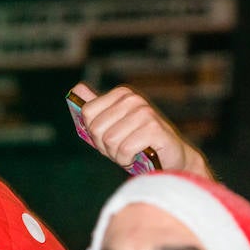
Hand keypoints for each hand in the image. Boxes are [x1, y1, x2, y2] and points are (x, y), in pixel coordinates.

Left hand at [69, 82, 211, 178]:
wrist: (173, 160)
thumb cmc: (139, 145)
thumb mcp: (114, 127)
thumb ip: (96, 109)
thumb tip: (77, 89)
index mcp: (122, 94)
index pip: (87, 112)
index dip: (93, 133)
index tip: (108, 139)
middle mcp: (133, 99)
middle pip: (96, 128)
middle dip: (105, 146)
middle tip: (121, 149)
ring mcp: (144, 112)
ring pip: (110, 141)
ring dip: (117, 155)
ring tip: (131, 153)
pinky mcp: (153, 129)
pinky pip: (124, 150)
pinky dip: (127, 160)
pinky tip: (138, 157)